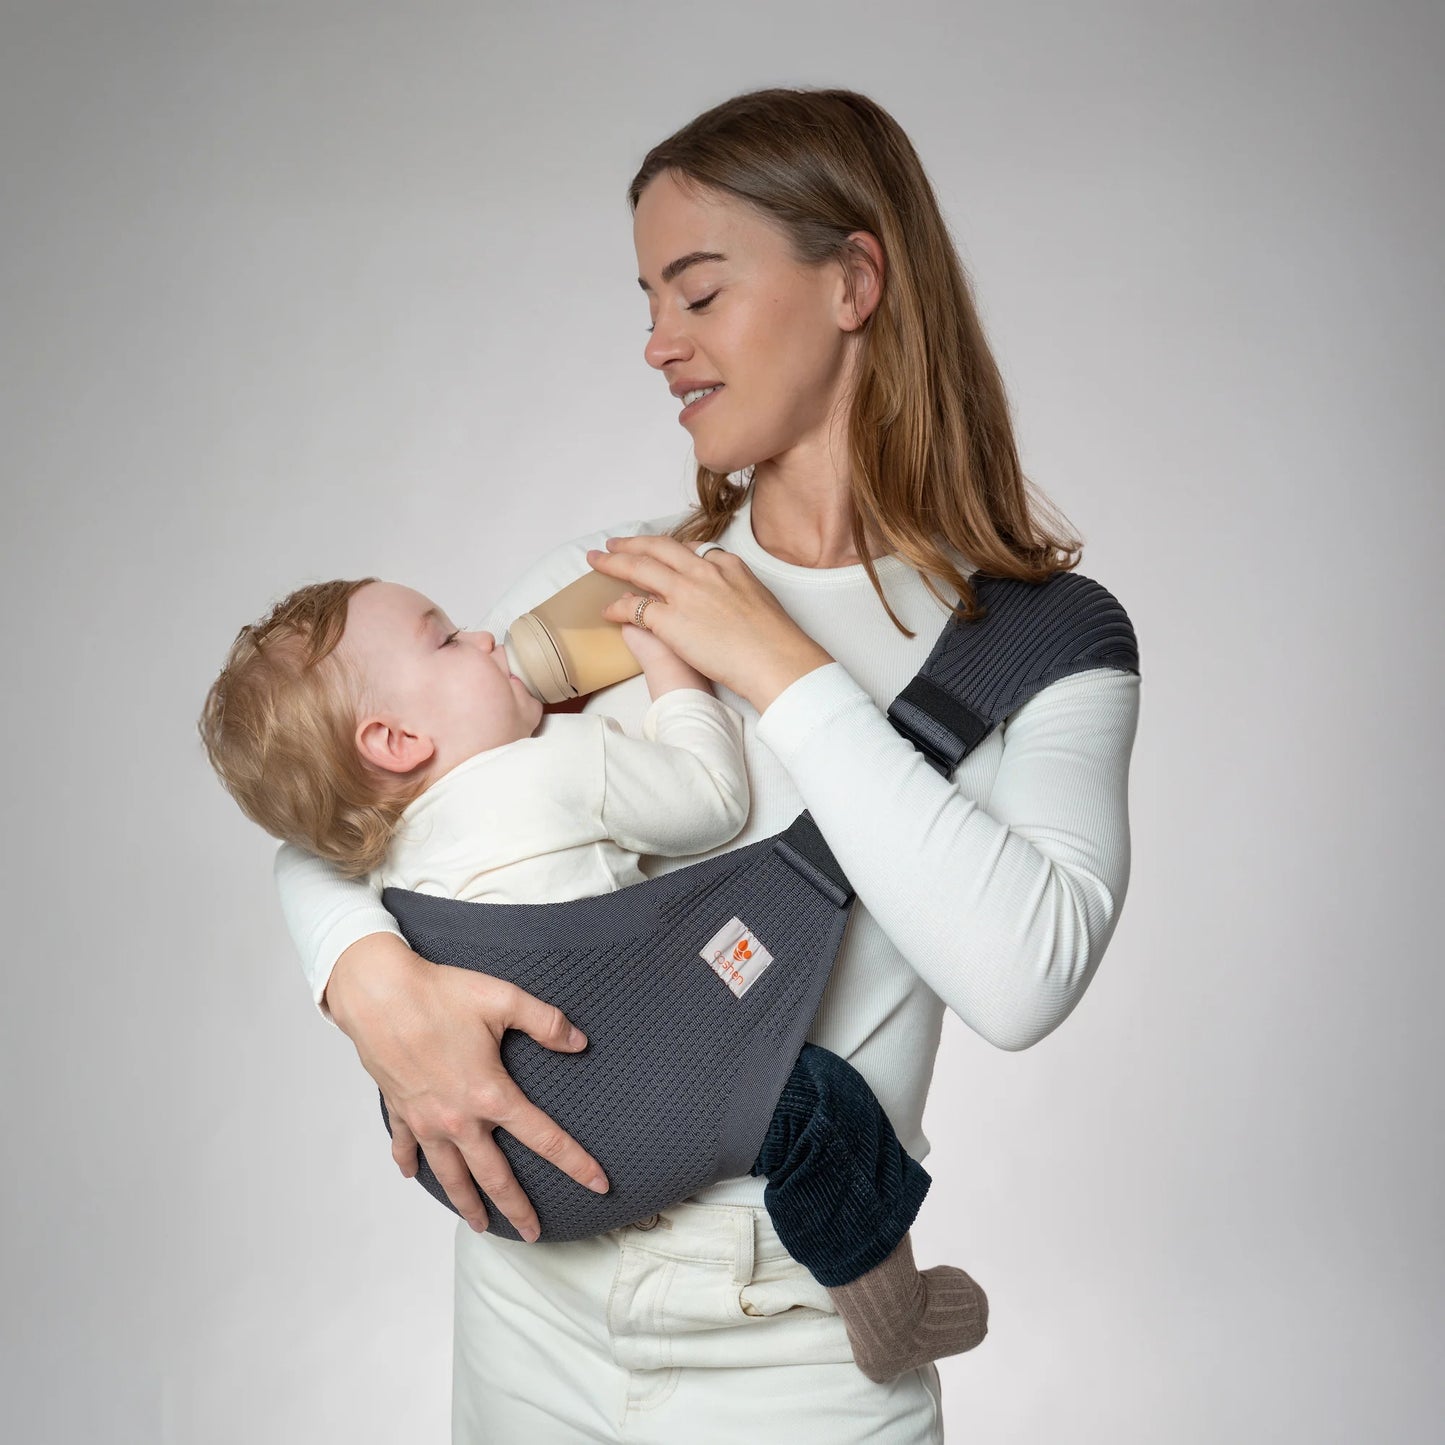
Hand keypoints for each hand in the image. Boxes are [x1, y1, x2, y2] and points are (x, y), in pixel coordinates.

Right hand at [325, 933, 608, 1239]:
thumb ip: (547, 1022)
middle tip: (534, 1233)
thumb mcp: (503, 1000)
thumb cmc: (440, 993)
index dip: (576, 1163)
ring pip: (450, 1175)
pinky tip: (413, 1174)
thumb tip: (580, 1042)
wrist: (378, 994)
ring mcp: (426, 1120)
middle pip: (494, 1177)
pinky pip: (406, 1147)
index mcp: (491, 1094)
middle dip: (517, 1208)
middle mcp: (459, 1119)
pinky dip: (409, 1163)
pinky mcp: (400, 1110)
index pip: (544, 1138)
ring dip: (466, 1203)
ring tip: (480, 1225)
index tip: (600, 1184)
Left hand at [586, 536, 832, 712]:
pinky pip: (634, 607)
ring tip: (596, 561)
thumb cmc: (776, 640)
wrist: (775, 659)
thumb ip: (738, 590)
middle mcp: (704, 571)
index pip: (691, 549)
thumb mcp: (760, 599)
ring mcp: (685, 592)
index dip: (668, 550)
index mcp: (728, 565)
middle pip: (658, 548)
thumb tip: (725, 599)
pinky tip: (608, 610)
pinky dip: (617, 606)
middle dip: (632, 544)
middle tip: (614, 544)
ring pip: (639, 567)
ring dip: (614, 562)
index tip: (657, 552)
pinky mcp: (670, 619)